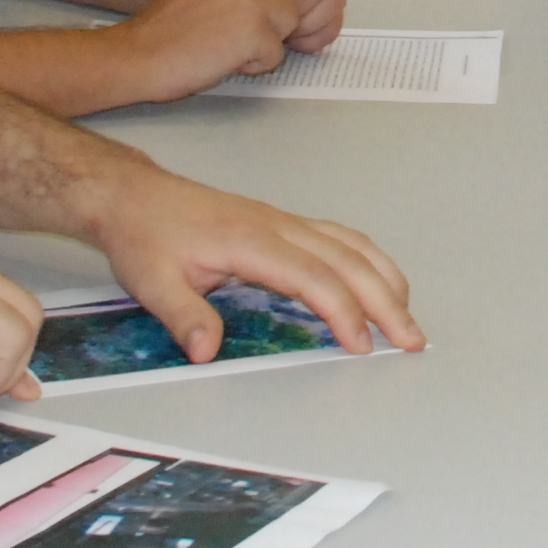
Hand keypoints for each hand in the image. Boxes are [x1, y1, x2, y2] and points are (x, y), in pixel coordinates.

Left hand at [84, 165, 425, 358]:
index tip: (362, 344)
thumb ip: (184, 316)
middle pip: (349, 260)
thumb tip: (208, 351)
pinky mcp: (283, 224)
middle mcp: (278, 226)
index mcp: (252, 241)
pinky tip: (377, 281)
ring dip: (385, 278)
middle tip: (411, 339)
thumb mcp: (152, 281)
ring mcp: (285, 222)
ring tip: (407, 315)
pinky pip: (340, 238)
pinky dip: (368, 261)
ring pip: (352, 244)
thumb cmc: (145, 233)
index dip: (344, 311)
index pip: (314, 277)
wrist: (136, 196)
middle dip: (386, 301)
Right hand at [110, 0, 303, 94]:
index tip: (228, 22)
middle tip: (230, 39)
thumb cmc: (165, 31)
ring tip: (227, 49)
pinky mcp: (254, 31)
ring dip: (264, 43)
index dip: (258, 6)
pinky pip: (277, 54)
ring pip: (288, 23)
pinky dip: (255, 65)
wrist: (136, 55)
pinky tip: (223, 61)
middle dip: (268, 23)